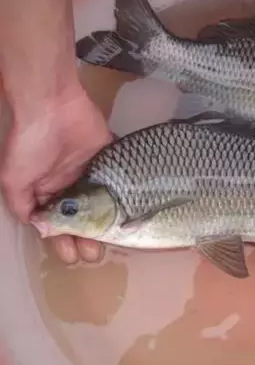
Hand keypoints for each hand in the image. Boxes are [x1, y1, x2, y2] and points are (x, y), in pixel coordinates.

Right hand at [0, 88, 112, 263]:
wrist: (53, 107)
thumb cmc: (30, 143)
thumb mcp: (14, 177)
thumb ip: (21, 203)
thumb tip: (37, 227)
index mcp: (46, 192)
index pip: (56, 225)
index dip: (62, 242)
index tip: (73, 257)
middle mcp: (69, 186)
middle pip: (81, 219)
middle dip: (86, 239)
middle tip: (95, 255)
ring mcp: (91, 174)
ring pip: (101, 206)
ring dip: (106, 225)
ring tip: (114, 241)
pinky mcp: (110, 161)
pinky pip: (117, 183)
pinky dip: (123, 198)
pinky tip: (130, 214)